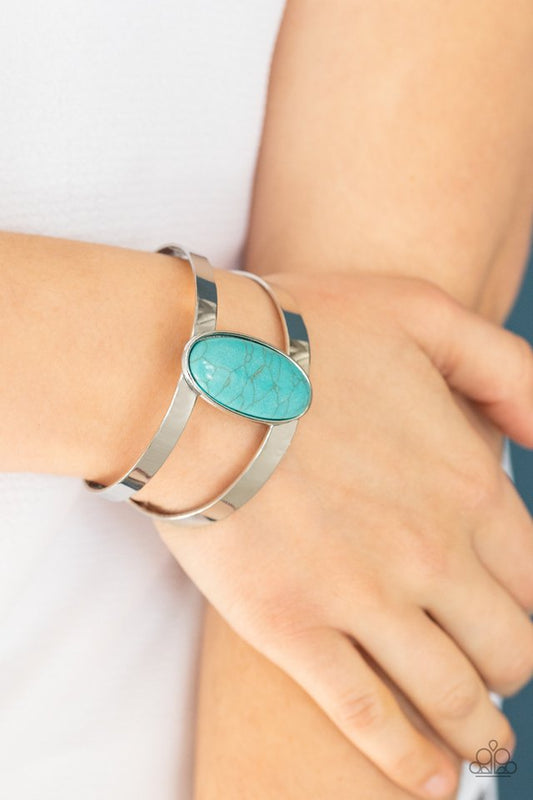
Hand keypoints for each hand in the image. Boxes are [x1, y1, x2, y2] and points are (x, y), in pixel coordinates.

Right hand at [157, 271, 532, 798]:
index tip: (519, 619)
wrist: (193, 374)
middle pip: (509, 650)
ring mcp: (361, 599)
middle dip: (511, 668)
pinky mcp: (291, 628)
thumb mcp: (424, 314)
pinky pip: (366, 718)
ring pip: (451, 697)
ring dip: (478, 730)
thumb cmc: (304, 335)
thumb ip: (508, 372)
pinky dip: (407, 761)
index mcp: (468, 487)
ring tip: (478, 742)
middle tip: (495, 672)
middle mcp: (430, 555)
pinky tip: (427, 782)